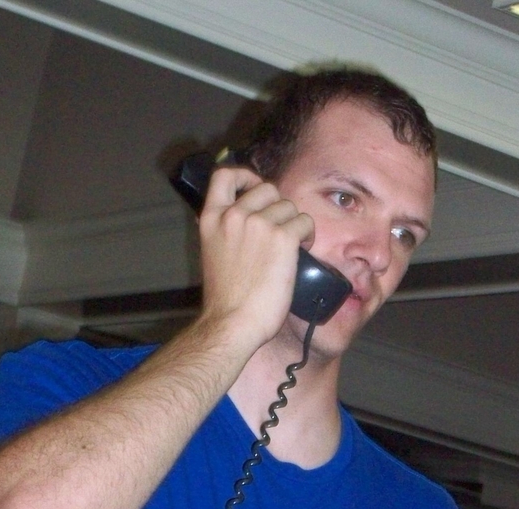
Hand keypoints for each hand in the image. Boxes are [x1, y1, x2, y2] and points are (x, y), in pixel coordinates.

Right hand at [198, 166, 314, 351]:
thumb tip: (247, 223)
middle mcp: (234, 215)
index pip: (224, 176)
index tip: (254, 187)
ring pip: (289, 206)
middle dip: (278, 207)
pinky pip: (305, 222)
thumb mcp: (213, 254)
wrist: (232, 323)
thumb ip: (226, 232)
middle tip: (280, 231)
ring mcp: (259, 224)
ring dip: (294, 224)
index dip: (245, 176)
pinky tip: (301, 252)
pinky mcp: (282, 238)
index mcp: (211, 219)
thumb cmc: (225, 300)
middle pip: (267, 188)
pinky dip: (308, 235)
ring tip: (290, 248)